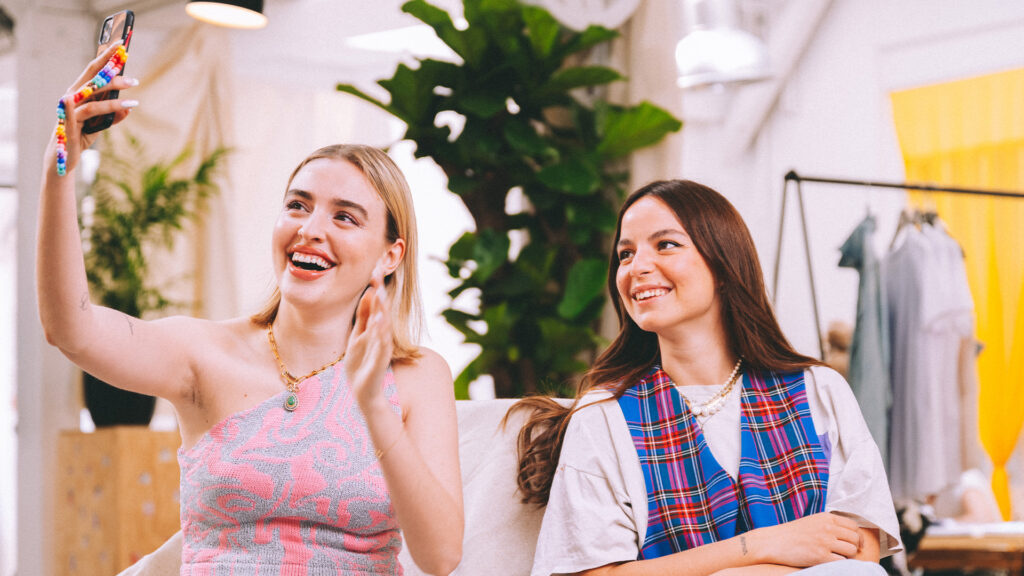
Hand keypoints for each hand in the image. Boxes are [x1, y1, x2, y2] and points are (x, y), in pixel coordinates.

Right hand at [47, 41, 137, 174]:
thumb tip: (130, 108)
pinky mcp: (69, 123)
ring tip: (135, 93)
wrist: (63, 157)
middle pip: (92, 76)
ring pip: (93, 95)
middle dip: (109, 65)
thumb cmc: (81, 135)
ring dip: (114, 93)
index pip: (94, 70)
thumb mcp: (101, 124)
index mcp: (79, 92)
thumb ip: (113, 115)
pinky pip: (87, 113)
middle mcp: (72, 96)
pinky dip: (102, 108)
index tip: (120, 44)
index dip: (106, 57)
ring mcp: (68, 109)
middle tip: (128, 59)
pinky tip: (117, 106)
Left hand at [344, 260, 393, 411]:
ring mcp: (381, 348)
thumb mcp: (358, 335)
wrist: (363, 392)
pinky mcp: (379, 361)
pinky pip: (381, 344)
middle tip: (377, 275)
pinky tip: (379, 321)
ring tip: (380, 294)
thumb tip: (369, 292)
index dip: (376, 288)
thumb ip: (363, 316)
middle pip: (381, 311)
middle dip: (379, 294)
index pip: (377, 304)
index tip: (373, 269)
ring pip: (383, 326)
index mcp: (374, 328)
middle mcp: (380, 335)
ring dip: (382, 310)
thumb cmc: (361, 363)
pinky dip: (381, 333)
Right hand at [747, 512, 862, 567]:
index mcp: (827, 517)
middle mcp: (828, 528)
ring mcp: (825, 542)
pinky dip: (840, 564)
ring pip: (851, 551)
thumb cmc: (793, 533)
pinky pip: (842, 562)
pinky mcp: (820, 556)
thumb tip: (849, 533)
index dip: (858, 537)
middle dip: (854, 547)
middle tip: (848, 553)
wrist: (774, 541)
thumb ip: (830, 524)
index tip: (857, 544)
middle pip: (855, 538)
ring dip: (848, 557)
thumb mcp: (813, 521)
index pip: (854, 526)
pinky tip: (831, 563)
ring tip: (838, 558)